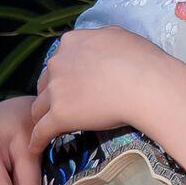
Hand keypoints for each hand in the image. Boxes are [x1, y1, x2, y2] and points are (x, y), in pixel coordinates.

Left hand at [27, 24, 175, 160]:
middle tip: (62, 107)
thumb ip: (100, 39)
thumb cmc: (142, 60)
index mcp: (71, 42)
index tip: (70, 86)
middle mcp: (58, 63)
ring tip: (46, 129)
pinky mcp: (60, 115)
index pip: (57, 61)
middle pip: (45, 83)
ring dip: (43, 117)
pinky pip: (41, 131)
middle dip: (51, 95)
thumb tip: (99, 44)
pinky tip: (37, 148)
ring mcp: (57, 90)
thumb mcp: (118, 36)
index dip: (63, 76)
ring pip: (39, 107)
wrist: (148, 85)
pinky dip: (37, 141)